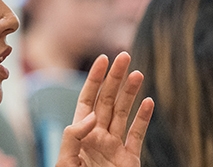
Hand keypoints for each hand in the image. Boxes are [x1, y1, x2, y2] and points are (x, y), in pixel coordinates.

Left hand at [56, 52, 154, 166]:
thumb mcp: (64, 162)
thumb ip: (73, 137)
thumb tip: (92, 117)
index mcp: (80, 136)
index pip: (88, 100)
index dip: (95, 79)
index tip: (103, 59)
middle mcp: (98, 137)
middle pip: (107, 101)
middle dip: (115, 78)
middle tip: (124, 56)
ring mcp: (115, 148)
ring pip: (123, 113)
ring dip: (130, 93)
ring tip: (137, 74)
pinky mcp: (129, 160)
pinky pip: (137, 135)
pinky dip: (144, 118)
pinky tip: (148, 102)